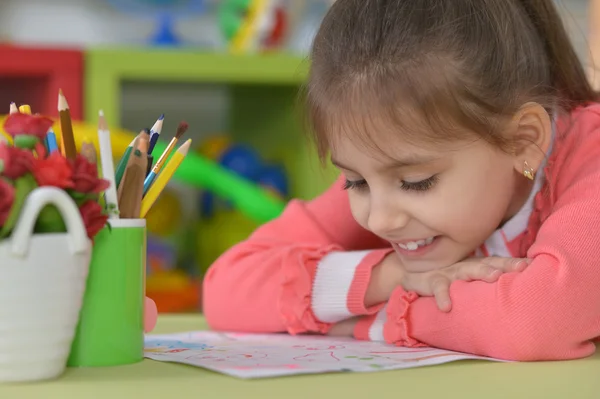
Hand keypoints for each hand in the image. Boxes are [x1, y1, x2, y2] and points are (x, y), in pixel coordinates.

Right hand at [401, 257, 529, 311]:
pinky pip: (439, 288)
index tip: (534, 265)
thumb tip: (517, 291)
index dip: (516, 263)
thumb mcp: (469, 278)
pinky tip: (446, 307)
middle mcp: (467, 265)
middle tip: (522, 268)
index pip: (500, 262)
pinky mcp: (433, 280)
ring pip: (467, 269)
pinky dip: (443, 296)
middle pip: (489, 263)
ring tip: (494, 277)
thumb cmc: (448, 279)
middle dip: (506, 264)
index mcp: (478, 265)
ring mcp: (450, 272)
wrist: (414, 276)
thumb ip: (487, 280)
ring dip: (481, 272)